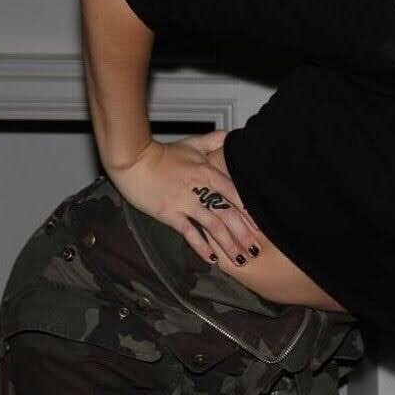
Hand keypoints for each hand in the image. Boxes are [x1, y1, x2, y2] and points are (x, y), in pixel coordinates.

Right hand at [107, 131, 260, 264]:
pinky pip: (189, 233)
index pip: (235, 194)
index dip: (249, 211)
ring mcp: (185, 203)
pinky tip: (212, 258)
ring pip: (213, 226)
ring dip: (228, 244)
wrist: (133, 161)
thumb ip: (213, 140)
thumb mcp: (191, 144)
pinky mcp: (170, 214)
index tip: (261, 226)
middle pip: (229, 214)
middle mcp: (200, 189)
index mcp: (207, 172)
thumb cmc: (162, 154)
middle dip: (244, 234)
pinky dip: (201, 247)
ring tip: (240, 258)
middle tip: (256, 250)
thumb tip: (230, 135)